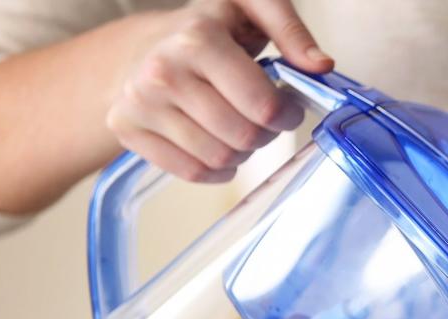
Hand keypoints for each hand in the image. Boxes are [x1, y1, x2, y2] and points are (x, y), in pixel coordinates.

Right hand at [107, 0, 333, 181]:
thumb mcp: (249, 10)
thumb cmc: (206, 31)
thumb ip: (290, 30)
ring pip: (218, 158)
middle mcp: (163, 70)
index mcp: (198, 37)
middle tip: (262, 121)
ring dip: (241, 154)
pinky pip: (191, 172)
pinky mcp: (126, 128)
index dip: (286, 115)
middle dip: (264, 135)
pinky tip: (216, 147)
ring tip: (237, 130)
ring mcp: (139, 102)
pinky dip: (215, 170)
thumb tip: (321, 66)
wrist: (139, 46)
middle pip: (242, 137)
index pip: (261, 105)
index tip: (287, 110)